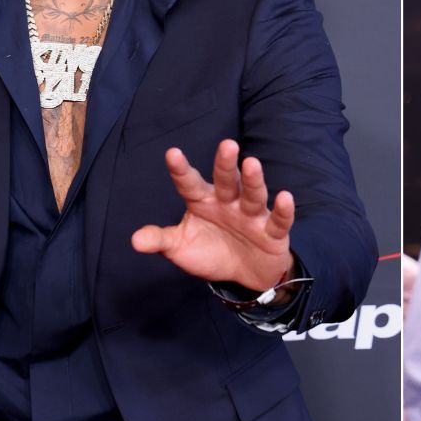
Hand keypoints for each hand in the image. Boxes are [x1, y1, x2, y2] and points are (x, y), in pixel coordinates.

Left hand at [131, 139, 295, 291]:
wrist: (246, 276)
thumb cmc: (211, 253)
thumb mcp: (181, 248)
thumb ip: (161, 240)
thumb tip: (135, 240)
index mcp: (203, 202)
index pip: (190, 184)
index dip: (181, 170)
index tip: (172, 153)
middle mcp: (228, 204)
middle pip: (226, 181)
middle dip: (225, 164)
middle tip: (227, 144)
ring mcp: (252, 216)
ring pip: (252, 195)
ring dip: (253, 181)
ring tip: (251, 164)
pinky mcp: (272, 232)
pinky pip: (278, 221)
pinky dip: (283, 210)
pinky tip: (285, 197)